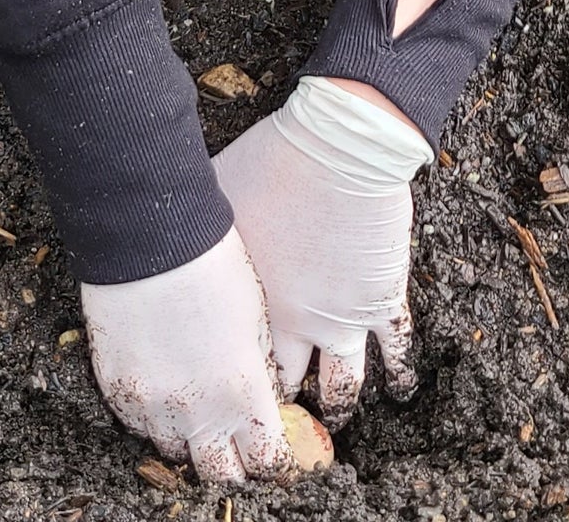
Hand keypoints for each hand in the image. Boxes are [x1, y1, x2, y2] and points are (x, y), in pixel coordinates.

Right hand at [78, 228, 293, 483]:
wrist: (149, 237)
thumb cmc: (213, 265)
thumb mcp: (257, 317)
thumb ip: (259, 370)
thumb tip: (264, 398)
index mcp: (241, 392)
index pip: (265, 458)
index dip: (273, 457)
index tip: (274, 447)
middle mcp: (195, 412)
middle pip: (220, 474)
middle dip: (234, 462)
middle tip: (238, 440)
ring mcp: (150, 406)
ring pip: (175, 453)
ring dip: (191, 439)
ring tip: (199, 408)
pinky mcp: (117, 391)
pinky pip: (138, 426)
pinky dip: (155, 418)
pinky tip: (166, 388)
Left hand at [213, 73, 432, 422]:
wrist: (340, 149)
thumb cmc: (272, 164)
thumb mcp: (218, 198)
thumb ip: (203, 230)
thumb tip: (171, 228)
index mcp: (255, 307)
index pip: (246, 369)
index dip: (243, 386)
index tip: (240, 395)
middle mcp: (299, 324)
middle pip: (290, 387)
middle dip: (284, 407)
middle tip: (280, 419)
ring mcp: (345, 317)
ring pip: (344, 386)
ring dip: (339, 405)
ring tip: (336, 418)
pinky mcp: (382, 299)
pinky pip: (395, 351)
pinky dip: (398, 375)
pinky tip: (398, 388)